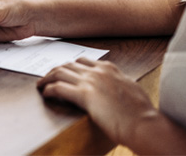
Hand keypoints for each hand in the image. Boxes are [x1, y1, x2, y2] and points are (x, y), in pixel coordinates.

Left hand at [37, 58, 157, 145]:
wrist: (144, 124)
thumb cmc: (141, 113)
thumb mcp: (132, 90)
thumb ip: (120, 84)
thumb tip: (118, 87)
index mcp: (110, 69)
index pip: (84, 61)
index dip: (71, 66)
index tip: (64, 70)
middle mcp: (98, 71)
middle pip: (69, 64)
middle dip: (56, 69)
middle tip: (48, 77)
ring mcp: (91, 81)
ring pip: (60, 72)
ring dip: (47, 77)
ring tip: (41, 84)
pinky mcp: (85, 95)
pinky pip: (59, 88)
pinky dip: (49, 89)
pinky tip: (45, 93)